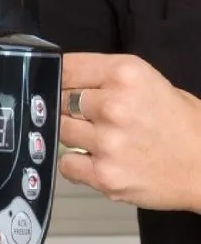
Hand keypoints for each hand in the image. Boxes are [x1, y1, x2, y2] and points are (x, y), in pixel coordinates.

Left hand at [58, 52, 200, 211]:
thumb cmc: (184, 126)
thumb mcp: (151, 83)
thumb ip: (107, 80)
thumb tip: (62, 81)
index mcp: (127, 75)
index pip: (66, 68)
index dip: (59, 77)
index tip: (58, 83)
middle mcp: (114, 106)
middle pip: (59, 100)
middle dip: (68, 108)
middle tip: (89, 116)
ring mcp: (107, 143)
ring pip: (59, 130)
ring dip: (73, 135)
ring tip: (101, 139)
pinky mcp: (104, 175)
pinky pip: (66, 164)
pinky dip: (75, 163)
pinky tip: (97, 160)